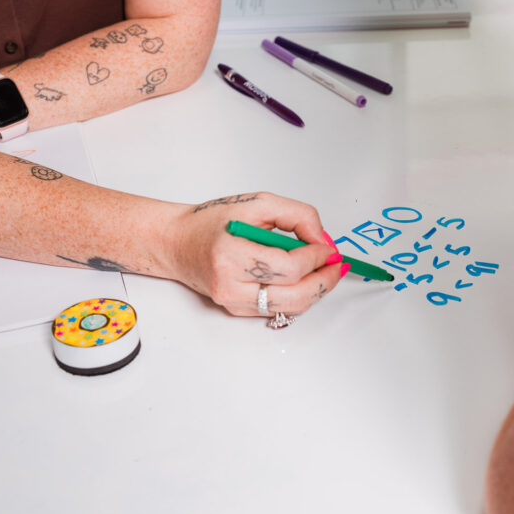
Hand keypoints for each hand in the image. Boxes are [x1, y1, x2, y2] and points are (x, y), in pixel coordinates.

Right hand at [169, 192, 345, 316]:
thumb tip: (322, 240)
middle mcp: (230, 285)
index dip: (315, 258)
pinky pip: (277, 308)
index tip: (327, 248)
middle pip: (294, 295)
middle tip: (336, 265)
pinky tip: (304, 280)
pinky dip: (297, 296)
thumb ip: (297, 216)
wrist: (177, 242)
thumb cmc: (211, 221)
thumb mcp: (258, 203)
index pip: (288, 267)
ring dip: (315, 291)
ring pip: (289, 307)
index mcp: (231, 256)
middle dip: (324, 281)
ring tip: (325, 272)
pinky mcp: (236, 310)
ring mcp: (232, 302)